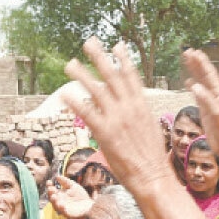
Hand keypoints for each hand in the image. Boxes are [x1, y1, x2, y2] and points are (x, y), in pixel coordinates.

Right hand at [46, 176, 93, 218]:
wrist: (89, 206)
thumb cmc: (81, 196)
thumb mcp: (73, 186)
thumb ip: (65, 181)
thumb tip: (57, 176)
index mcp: (60, 195)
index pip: (52, 191)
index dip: (49, 186)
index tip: (49, 181)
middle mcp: (59, 201)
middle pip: (52, 198)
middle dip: (50, 193)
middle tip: (50, 188)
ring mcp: (63, 208)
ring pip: (55, 205)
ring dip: (54, 201)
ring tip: (54, 196)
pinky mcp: (67, 213)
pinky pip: (63, 211)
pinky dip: (62, 208)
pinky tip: (62, 205)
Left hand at [62, 38, 170, 192]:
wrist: (153, 176)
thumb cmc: (151, 157)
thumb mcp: (148, 128)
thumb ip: (137, 114)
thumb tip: (129, 107)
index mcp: (142, 105)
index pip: (131, 77)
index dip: (123, 60)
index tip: (117, 45)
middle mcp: (129, 108)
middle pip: (112, 76)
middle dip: (100, 57)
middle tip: (90, 42)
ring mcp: (117, 119)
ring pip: (96, 91)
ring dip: (82, 75)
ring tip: (70, 64)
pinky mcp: (105, 133)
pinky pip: (87, 113)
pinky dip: (75, 102)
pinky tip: (64, 94)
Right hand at [182, 48, 218, 164]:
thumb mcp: (216, 114)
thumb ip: (206, 100)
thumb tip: (194, 86)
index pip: (209, 74)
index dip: (201, 63)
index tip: (194, 52)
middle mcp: (215, 94)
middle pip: (204, 74)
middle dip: (196, 63)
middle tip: (188, 51)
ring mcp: (210, 101)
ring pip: (201, 82)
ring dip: (194, 71)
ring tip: (187, 61)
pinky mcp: (206, 108)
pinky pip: (198, 93)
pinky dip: (193, 86)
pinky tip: (188, 82)